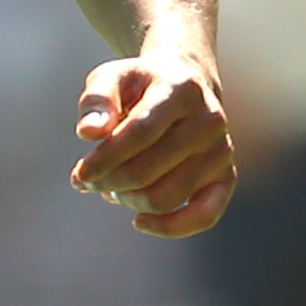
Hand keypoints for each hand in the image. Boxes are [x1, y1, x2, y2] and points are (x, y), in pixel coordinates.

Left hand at [70, 46, 236, 237]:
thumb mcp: (112, 78)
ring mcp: (221, 151)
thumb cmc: (140, 85)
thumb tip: (89, 133)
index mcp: (183, 90)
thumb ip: (97, 101)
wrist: (185, 84)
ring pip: (166, 197)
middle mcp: (210, 120)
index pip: (139, 133)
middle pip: (148, 171)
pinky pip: (204, 215)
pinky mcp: (226, 176)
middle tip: (88, 180)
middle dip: (109, 182)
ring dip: (129, 200)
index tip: (79, 174)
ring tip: (111, 188)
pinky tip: (139, 221)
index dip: (105, 159)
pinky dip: (169, 227)